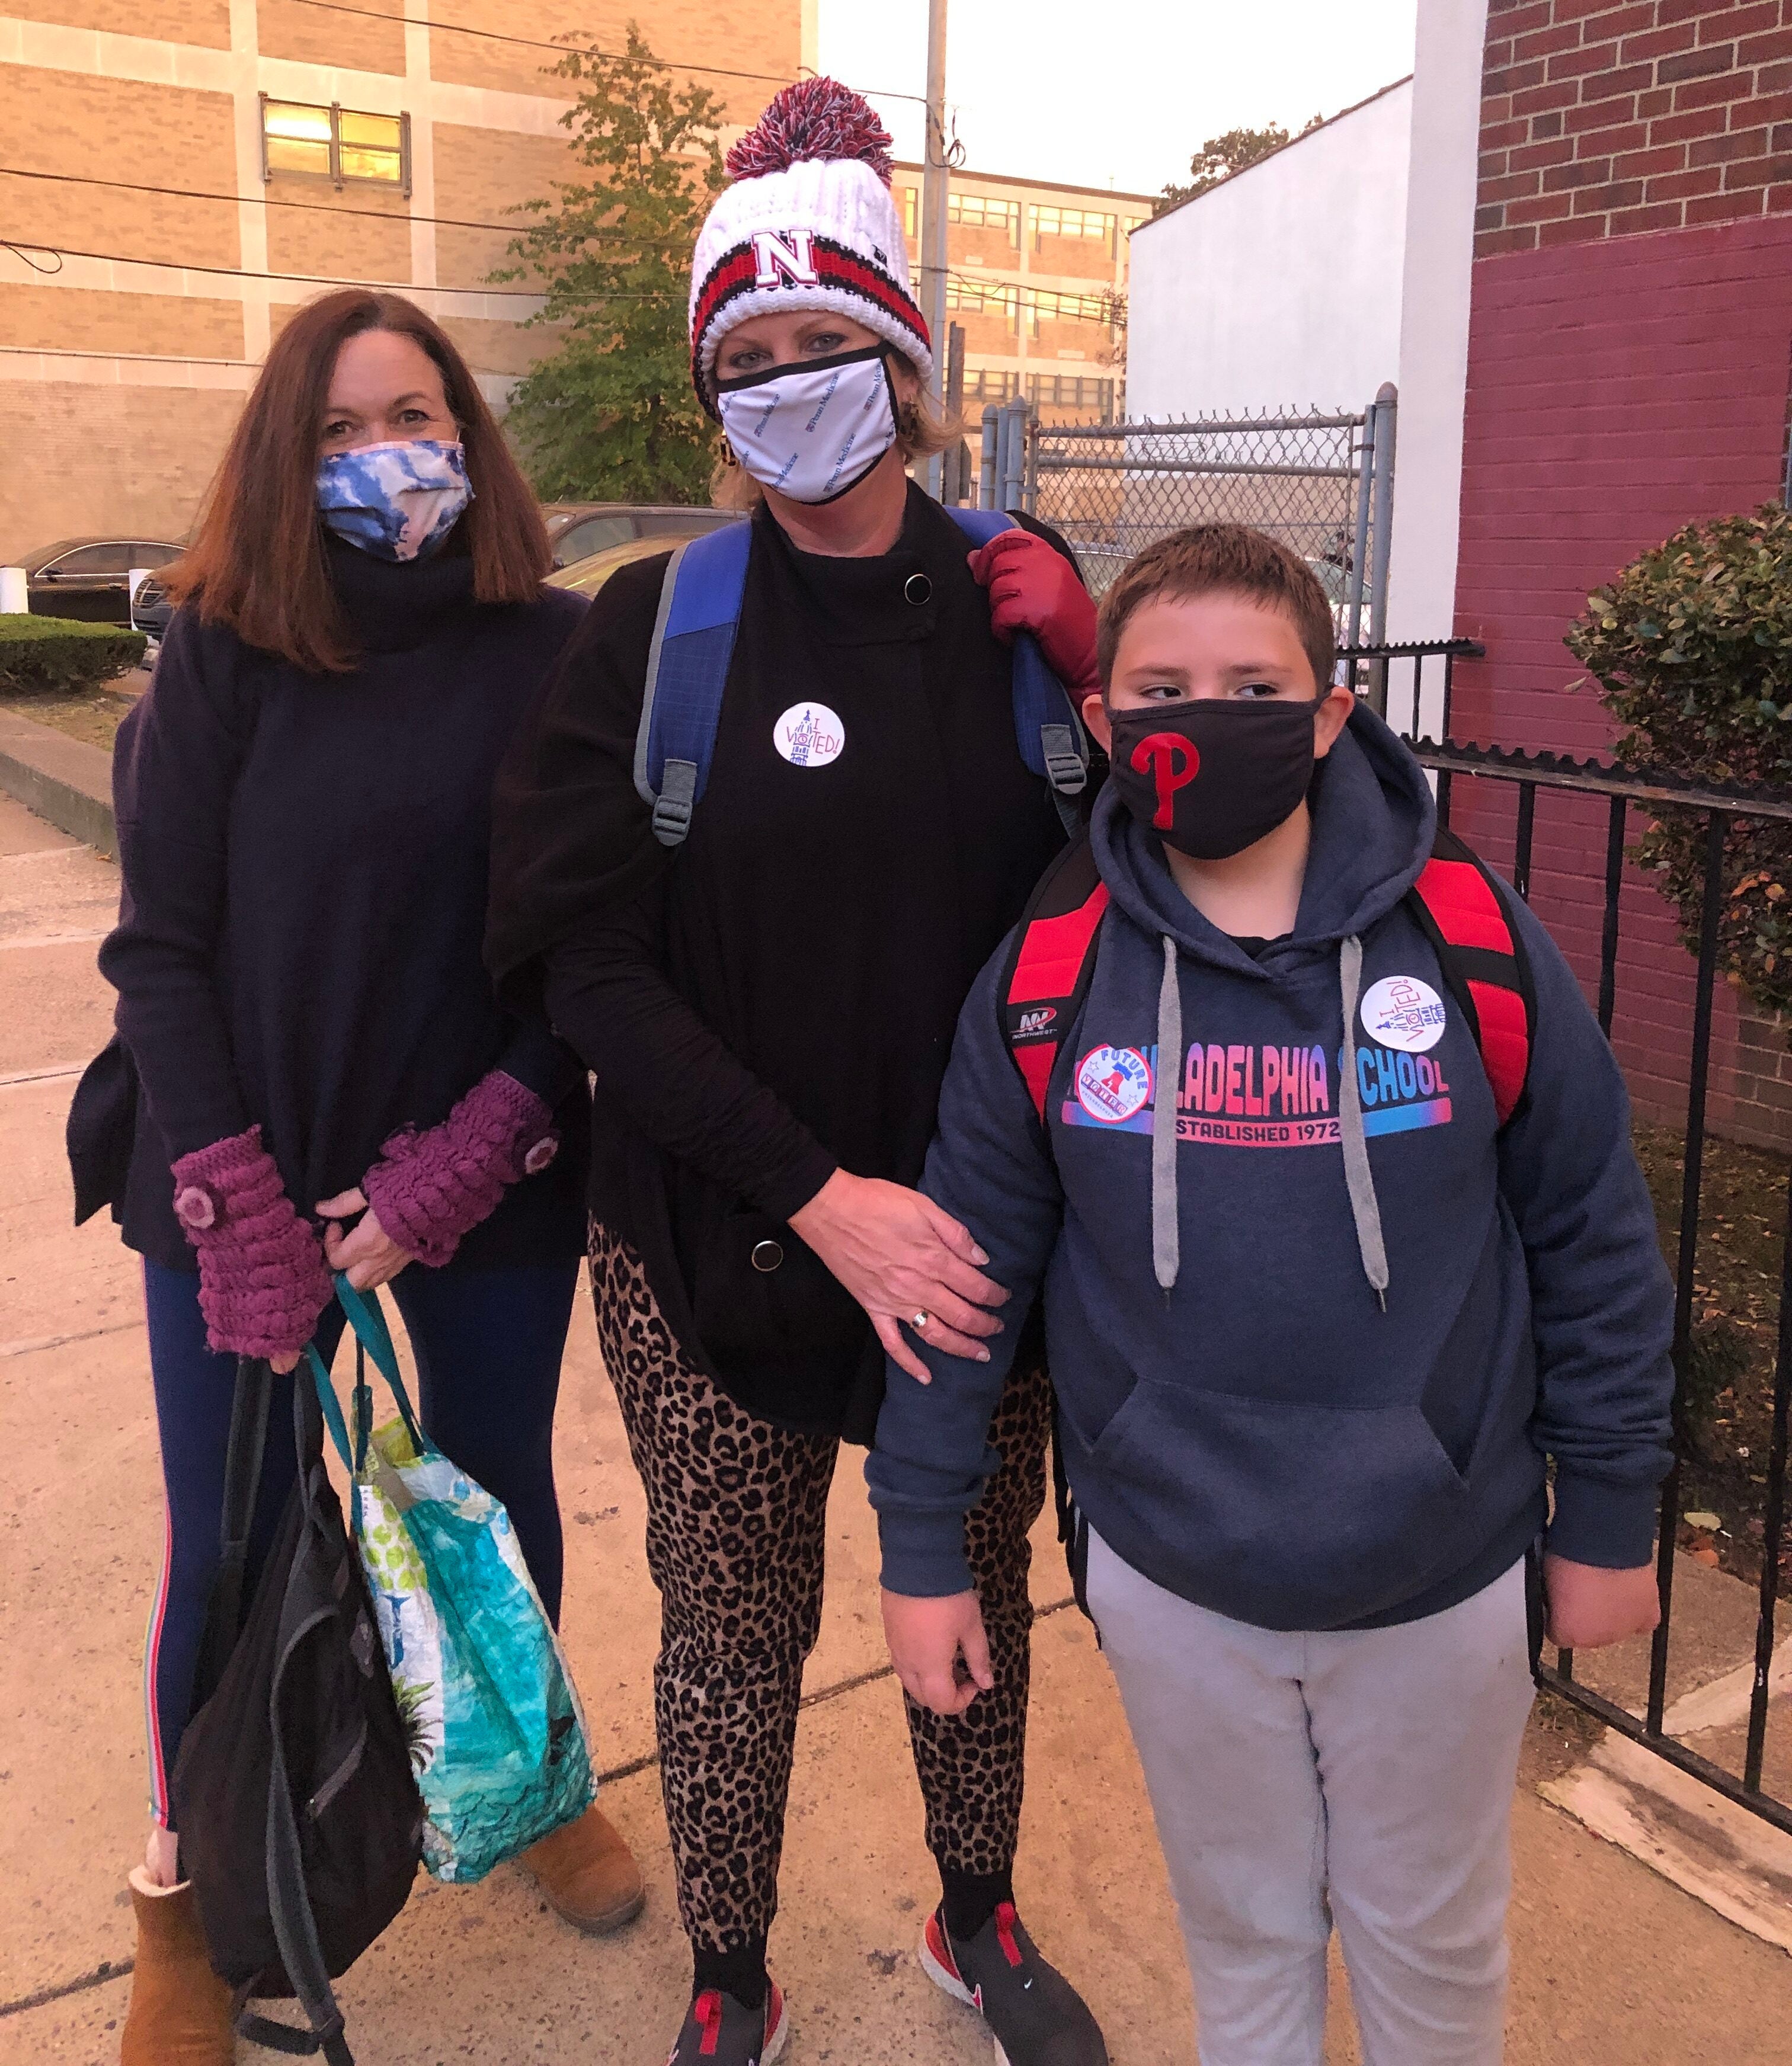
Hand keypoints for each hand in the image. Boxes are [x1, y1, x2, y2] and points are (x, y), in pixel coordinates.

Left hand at [316, 1187, 413, 1290]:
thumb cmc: (403, 1190)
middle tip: (338, 1252)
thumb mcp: (369, 1191)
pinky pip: (385, 1277)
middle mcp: (379, 1259)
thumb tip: (321, 1209)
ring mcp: (395, 1263)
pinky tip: (373, 1259)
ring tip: (353, 1258)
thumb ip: (344, 1203)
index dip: (330, 1243)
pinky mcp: (407, 1261)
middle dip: (339, 1272)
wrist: (439, 1195)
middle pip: (350, 1283)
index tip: (336, 1224)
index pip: (337, 1259)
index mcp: (366, 1242)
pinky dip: (374, 1274)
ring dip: (356, 1275)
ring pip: (369, 1284)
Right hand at [789, 1170, 1007, 1382]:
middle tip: (999, 1328)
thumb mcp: (923, 1205)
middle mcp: (918, 1286)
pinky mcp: (873, 1308)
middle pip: (962, 1315)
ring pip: (935, 1334)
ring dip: (961, 1347)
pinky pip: (893, 1343)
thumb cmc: (876, 1201)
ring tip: (980, 1354)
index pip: (975, 1286)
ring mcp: (894, 1301)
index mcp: (933, 1258)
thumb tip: (981, 1259)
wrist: (829, 1209)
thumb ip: (955, 1233)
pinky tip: (926, 1377)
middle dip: (986, 1325)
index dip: (995, 1295)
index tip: (1004, 1297)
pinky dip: (910, 1364)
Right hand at [883, 1588, 992, 1715]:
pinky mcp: (889, 1633)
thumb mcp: (971, 1627)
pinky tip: (929, 1647)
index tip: (975, 1682)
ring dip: (929, 1682)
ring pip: (909, 1681)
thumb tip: (986, 1684)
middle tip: (963, 1675)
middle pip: (923, 1697)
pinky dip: (917, 1667)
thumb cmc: (949, 1598)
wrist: (917, 1564)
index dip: (962, 1701)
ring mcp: (895, 1648)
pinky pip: (901, 1662)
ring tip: (946, 1662)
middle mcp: (908, 1663)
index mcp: (930, 1667)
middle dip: (944, 1695)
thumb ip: (978, 1658)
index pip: (942, 1703)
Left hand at [967, 528, 1099, 693]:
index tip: (982, 573)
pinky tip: (1014, 637)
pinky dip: (1002, 630)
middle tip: (1009, 609)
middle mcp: (1047, 564)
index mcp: (1049, 554)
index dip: (989, 553)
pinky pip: (1002, 614)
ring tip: (1016, 624)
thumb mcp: (1044, 586)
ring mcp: (1043, 585)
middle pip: (999, 565)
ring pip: (998, 589)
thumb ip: (1011, 569)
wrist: (1089, 652)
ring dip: (999, 611)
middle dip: (995, 590)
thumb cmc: (1065, 621)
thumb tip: (971, 557)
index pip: (1009, 538)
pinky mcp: (1039, 610)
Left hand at [1543, 1554, 1659, 1649]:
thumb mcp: (1547, 1582)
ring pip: (1616, 1628)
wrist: (1602, 1546)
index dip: (1558, 1616)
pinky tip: (1628, 1596)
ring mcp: (1626, 1629)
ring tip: (1607, 1587)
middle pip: (1589, 1634)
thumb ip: (1554, 1602)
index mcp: (1570, 1635)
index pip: (1559, 1634)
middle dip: (1586, 1616)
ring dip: (1611, 1613)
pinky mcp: (1648, 1615)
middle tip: (1584, 1591)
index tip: (1559, 1602)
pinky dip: (1636, 1611)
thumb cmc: (1568, 1561)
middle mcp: (1599, 1640)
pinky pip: (1642, 1621)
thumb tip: (1558, 1600)